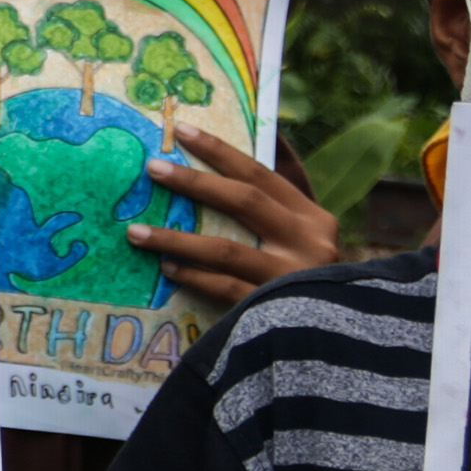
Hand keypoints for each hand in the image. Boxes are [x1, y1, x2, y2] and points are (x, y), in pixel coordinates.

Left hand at [131, 120, 341, 301]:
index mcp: (314, 218)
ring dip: (178, 238)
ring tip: (137, 231)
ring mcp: (290, 278)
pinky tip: (166, 267)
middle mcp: (308, 244)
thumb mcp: (304, 238)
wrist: (333, 339)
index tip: (183, 131)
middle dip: (195, 182)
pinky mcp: (271, 310)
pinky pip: (223, 288)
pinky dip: (193, 276)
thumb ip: (276, 203)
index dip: (222, 151)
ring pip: (226, 250)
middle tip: (153, 168)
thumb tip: (250, 149)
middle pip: (245, 202)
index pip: (262, 174)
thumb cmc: (309, 279)